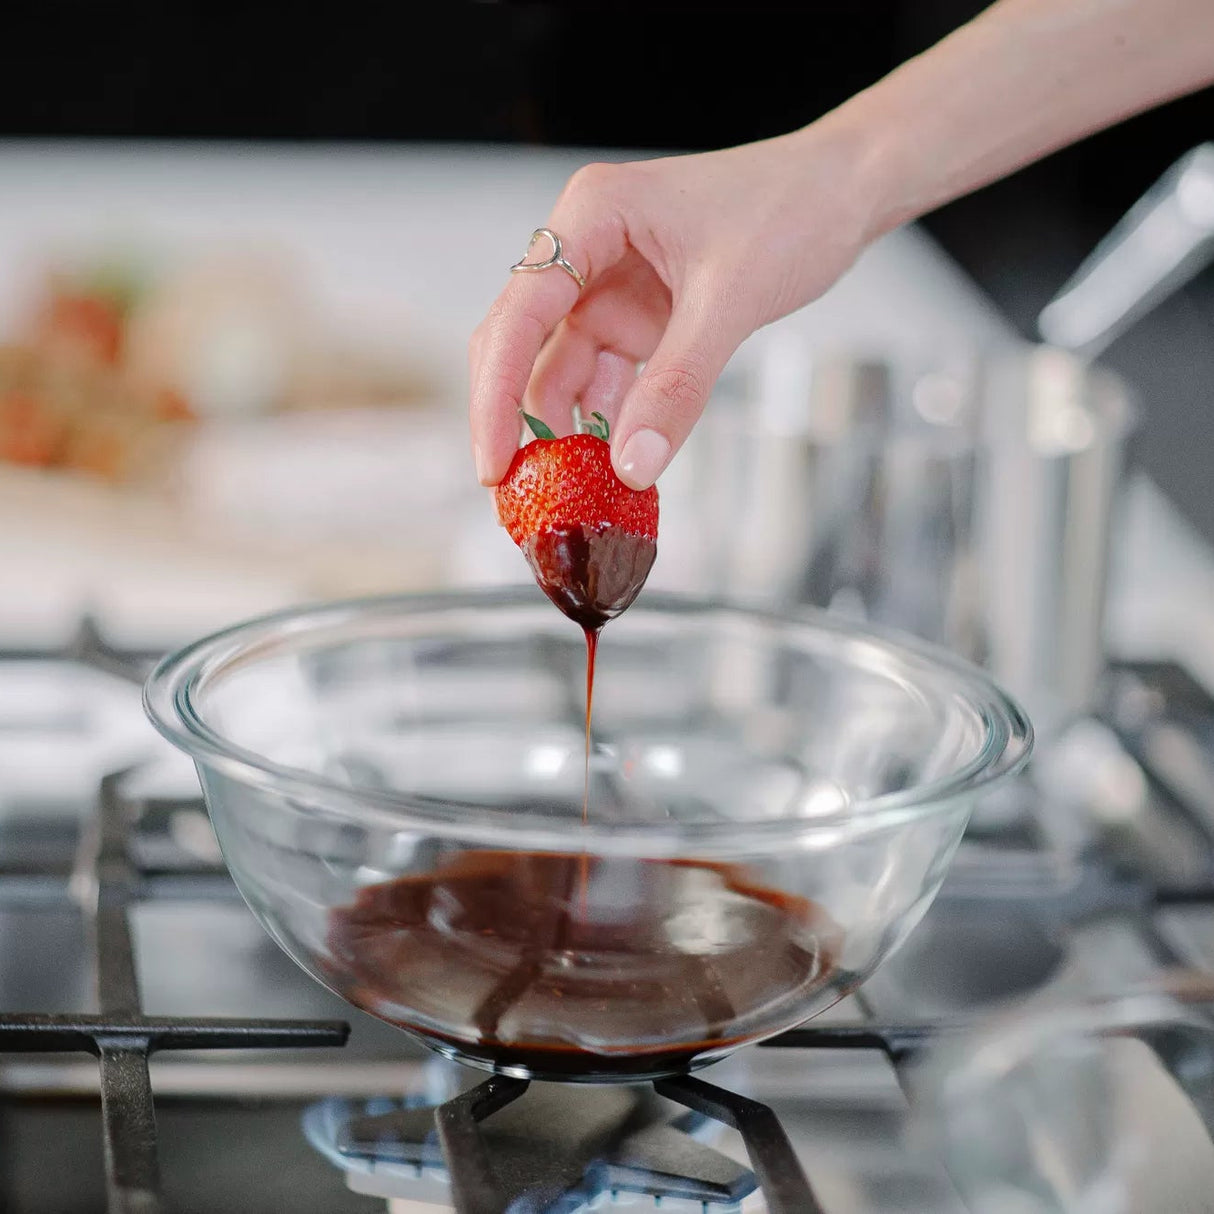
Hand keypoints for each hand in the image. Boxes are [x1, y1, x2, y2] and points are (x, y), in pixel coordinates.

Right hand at [468, 121, 879, 488]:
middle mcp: (588, 251)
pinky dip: (608, 425)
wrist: (843, 192)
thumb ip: (677, 386)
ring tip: (570, 495)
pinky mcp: (640, 319)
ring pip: (563, 373)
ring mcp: (611, 288)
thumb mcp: (730, 300)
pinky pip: (607, 382)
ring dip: (566, 433)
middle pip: (522, 347)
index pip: (518, 315)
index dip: (496, 396)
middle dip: (516, 421)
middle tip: (516, 494)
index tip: (493, 464)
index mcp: (592, 216)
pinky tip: (614, 467)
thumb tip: (631, 466)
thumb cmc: (792, 207)